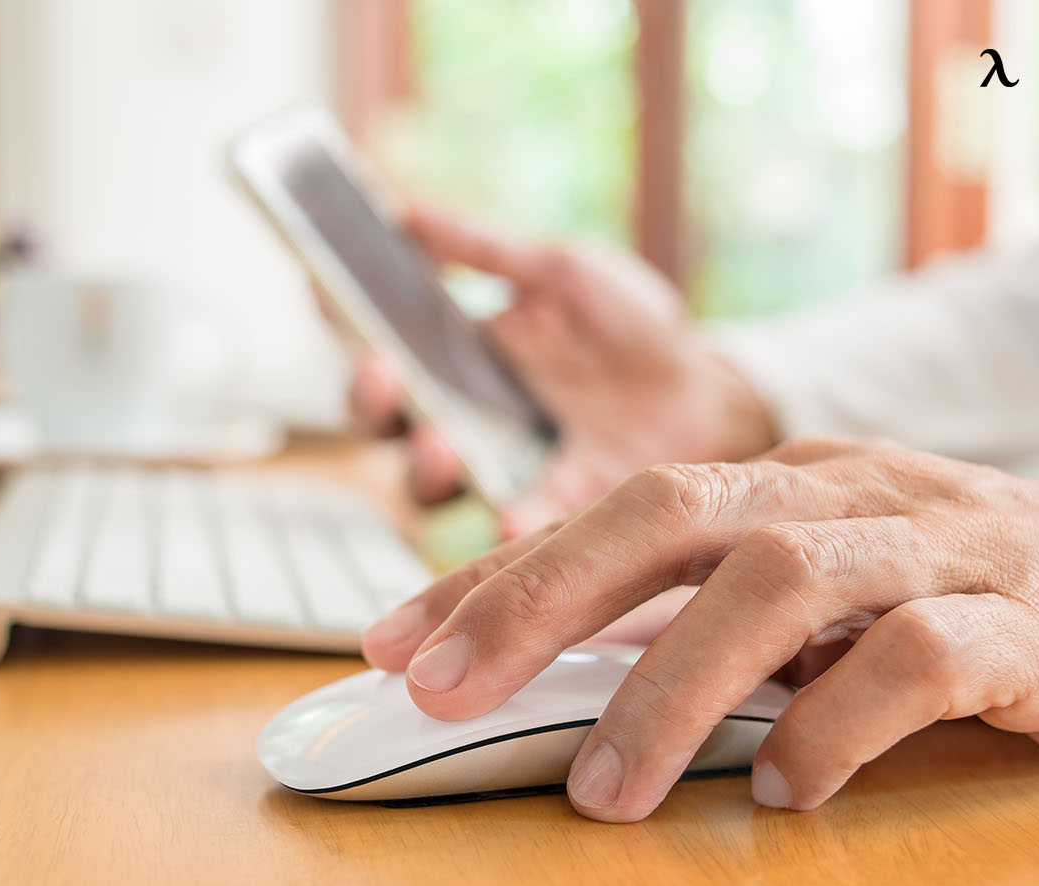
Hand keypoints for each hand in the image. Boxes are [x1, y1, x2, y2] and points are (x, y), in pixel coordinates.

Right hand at [340, 205, 776, 534]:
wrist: (711, 387)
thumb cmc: (630, 329)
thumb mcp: (560, 271)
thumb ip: (485, 251)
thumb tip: (404, 211)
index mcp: (457, 364)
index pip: (379, 355)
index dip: (344, 330)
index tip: (327, 298)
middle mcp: (467, 423)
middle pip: (390, 425)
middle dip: (375, 402)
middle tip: (381, 375)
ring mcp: (510, 468)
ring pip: (437, 483)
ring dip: (428, 465)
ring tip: (439, 445)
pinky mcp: (566, 506)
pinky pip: (527, 521)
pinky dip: (515, 520)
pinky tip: (510, 514)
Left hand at [361, 439, 1038, 820]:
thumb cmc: (970, 592)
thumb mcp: (826, 587)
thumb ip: (709, 616)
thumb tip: (558, 674)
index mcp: (784, 481)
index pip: (613, 511)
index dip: (496, 574)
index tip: (393, 642)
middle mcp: (845, 493)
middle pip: (671, 512)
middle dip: (539, 600)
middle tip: (442, 690)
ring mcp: (939, 546)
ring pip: (784, 583)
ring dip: (673, 687)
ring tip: (603, 790)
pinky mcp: (1026, 621)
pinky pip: (919, 660)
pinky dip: (838, 725)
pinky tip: (789, 792)